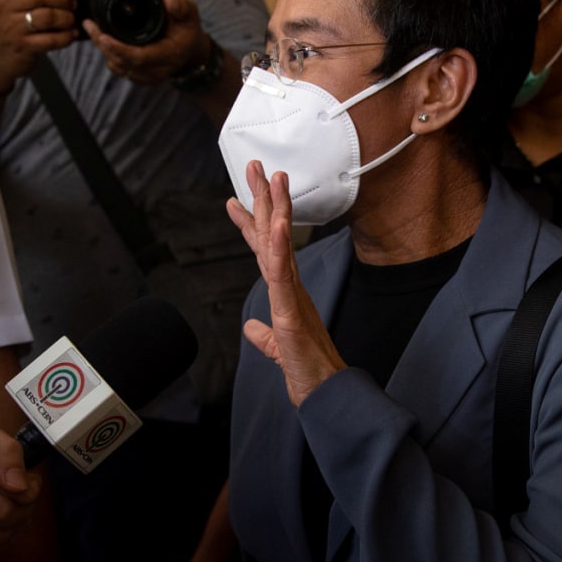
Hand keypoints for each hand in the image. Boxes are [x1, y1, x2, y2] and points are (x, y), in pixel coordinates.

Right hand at [0, 0, 78, 92]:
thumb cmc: (6, 29)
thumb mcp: (6, 7)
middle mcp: (5, 8)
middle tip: (72, 2)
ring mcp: (13, 28)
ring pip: (48, 16)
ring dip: (67, 17)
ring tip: (71, 19)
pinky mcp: (24, 46)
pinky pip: (52, 39)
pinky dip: (66, 36)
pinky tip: (70, 35)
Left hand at [84, 0, 209, 85]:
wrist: (190, 52)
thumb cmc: (188, 32)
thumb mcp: (190, 15)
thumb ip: (181, 8)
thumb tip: (167, 2)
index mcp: (168, 55)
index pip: (139, 57)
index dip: (119, 49)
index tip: (104, 36)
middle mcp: (156, 70)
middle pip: (122, 62)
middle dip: (103, 45)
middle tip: (90, 26)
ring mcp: (146, 76)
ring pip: (117, 66)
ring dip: (103, 49)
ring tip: (93, 29)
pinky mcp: (139, 77)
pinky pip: (118, 68)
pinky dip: (108, 54)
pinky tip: (102, 39)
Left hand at [226, 162, 344, 406]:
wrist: (323, 394)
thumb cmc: (307, 370)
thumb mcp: (276, 347)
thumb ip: (264, 335)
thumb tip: (251, 327)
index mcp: (285, 294)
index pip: (264, 251)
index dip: (251, 224)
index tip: (237, 200)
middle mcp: (289, 289)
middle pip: (272, 237)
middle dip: (265, 200)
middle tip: (257, 167)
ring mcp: (292, 297)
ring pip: (280, 246)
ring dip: (276, 210)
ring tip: (273, 178)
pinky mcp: (292, 313)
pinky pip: (283, 276)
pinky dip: (278, 249)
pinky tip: (275, 225)